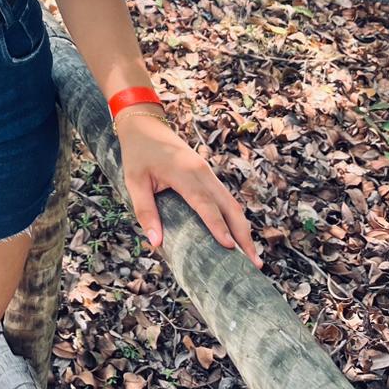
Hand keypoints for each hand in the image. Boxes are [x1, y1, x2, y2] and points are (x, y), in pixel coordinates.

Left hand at [116, 112, 262, 268]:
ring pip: (232, 202)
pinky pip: (226, 197)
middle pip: (230, 206)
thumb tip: (155, 243)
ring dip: (243, 228)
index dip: (218, 226)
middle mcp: (202, 172)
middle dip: (243, 235)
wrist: (144, 124)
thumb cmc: (138, 153)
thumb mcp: (134, 181)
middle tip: (254, 264)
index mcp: (184, 173)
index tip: (230, 247)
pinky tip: (238, 236)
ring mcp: (207, 171)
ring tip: (253, 257)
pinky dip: (235, 218)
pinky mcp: (207, 173)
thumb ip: (145, 211)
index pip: (205, 204)